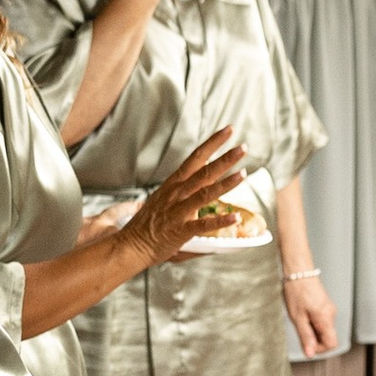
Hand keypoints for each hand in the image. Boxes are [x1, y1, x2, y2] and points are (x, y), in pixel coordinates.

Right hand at [122, 131, 249, 269]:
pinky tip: (235, 218)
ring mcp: (178, 211)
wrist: (132, 245)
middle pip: (204, 171)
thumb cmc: (150, 223)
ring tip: (244, 174)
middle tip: (243, 147)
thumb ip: (189, 186)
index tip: (229, 130)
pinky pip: (203, 225)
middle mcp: (177, 193)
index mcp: (175, 183)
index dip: (213, 143)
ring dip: (226, 184)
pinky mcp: (180, 230)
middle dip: (224, 158)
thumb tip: (208, 173)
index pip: (196, 157)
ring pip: (205, 194)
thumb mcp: (166, 197)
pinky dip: (220, 221)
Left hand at [282, 267, 338, 355]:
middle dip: (314, 338)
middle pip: (327, 337)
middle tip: (300, 329)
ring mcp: (329, 310)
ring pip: (323, 329)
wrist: (299, 271)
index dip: (319, 348)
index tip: (306, 343)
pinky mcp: (325, 306)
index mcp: (326, 319)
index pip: (331, 344)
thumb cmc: (297, 291)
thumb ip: (305, 337)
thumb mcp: (297, 318)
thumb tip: (310, 354)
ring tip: (300, 318)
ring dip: (312, 330)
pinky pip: (321, 321)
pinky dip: (312, 322)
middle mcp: (331, 315)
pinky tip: (302, 313)